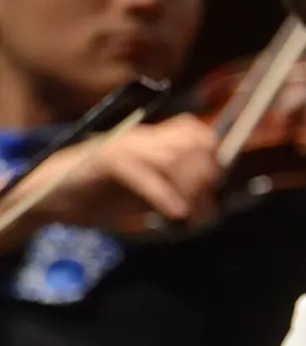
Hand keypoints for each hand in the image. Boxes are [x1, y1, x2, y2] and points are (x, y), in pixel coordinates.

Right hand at [3, 114, 219, 236]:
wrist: (46, 198)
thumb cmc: (96, 198)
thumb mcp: (144, 194)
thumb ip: (173, 189)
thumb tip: (209, 198)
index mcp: (151, 140)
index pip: (194, 130)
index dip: (213, 152)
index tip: (218, 183)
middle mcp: (141, 137)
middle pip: (190, 143)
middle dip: (207, 175)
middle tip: (207, 207)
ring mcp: (123, 146)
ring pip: (172, 156)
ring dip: (190, 188)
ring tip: (193, 215)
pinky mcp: (105, 161)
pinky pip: (144, 172)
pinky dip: (164, 194)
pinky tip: (175, 213)